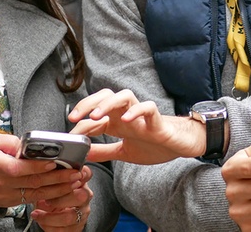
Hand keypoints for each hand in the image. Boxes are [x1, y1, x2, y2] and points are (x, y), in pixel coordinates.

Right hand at [0, 133, 88, 208]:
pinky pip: (28, 200)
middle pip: (31, 182)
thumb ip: (8, 141)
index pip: (18, 168)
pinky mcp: (5, 202)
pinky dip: (46, 196)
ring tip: (74, 182)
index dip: (37, 166)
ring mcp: (2, 194)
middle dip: (57, 178)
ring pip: (33, 194)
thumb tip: (26, 145)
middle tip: (75, 172)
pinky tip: (60, 190)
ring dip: (56, 189)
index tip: (54, 161)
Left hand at [29, 165, 93, 231]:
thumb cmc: (51, 193)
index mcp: (80, 181)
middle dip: (61, 199)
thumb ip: (49, 170)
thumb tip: (32, 157)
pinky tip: (41, 220)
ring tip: (37, 212)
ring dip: (50, 216)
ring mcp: (82, 211)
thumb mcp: (50, 180)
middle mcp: (84, 195)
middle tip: (45, 199)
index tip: (72, 174)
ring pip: (71, 216)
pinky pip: (65, 229)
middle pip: (81, 195)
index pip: (86, 174)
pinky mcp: (77, 226)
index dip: (81, 174)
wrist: (55, 213)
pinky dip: (49, 226)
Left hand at [68, 88, 205, 163]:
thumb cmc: (155, 145)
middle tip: (75, 118)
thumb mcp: (123, 152)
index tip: (69, 137)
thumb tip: (83, 154)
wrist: (181, 145)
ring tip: (97, 116)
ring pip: (124, 96)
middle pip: (105, 96)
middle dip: (88, 104)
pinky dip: (136, 110)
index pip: (94, 117)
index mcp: (118, 122)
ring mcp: (141, 115)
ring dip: (108, 103)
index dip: (80, 125)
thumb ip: (104, 152)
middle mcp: (127, 114)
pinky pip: (147, 107)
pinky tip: (127, 119)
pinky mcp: (157, 120)